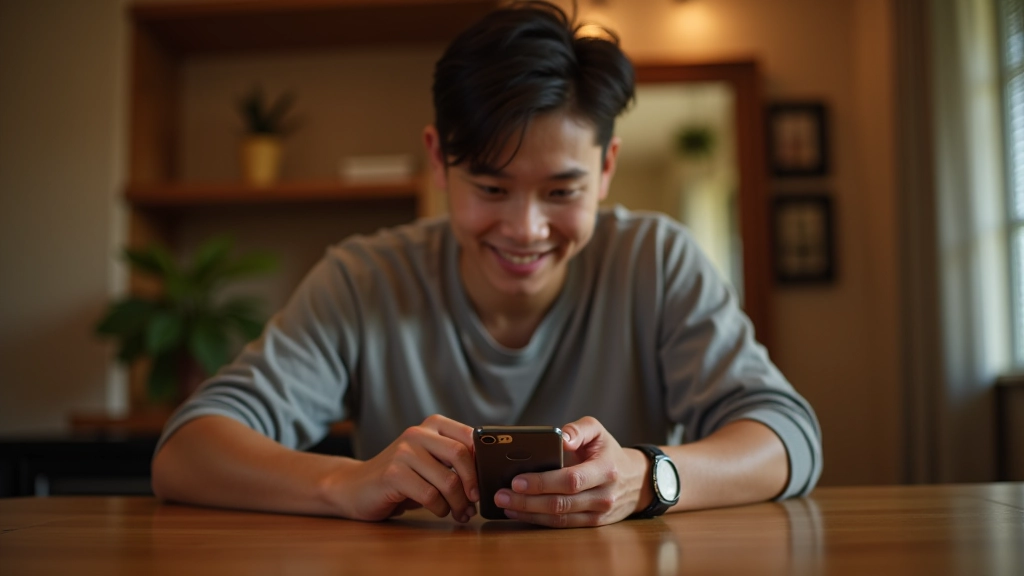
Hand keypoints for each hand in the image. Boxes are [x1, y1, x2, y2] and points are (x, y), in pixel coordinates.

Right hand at [327, 414, 478, 522]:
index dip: (482, 461)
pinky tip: (439, 510)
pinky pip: (430, 496)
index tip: (484, 482)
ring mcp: (403, 452)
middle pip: (461, 455)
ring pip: (448, 480)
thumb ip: (453, 460)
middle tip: (474, 502)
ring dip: (458, 503)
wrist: (355, 487)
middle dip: (472, 484)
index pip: (469, 436)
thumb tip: (487, 475)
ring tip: (459, 512)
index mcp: (432, 425)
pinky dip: (440, 508)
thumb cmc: (401, 477)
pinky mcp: (393, 474)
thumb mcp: (429, 461)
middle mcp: (417, 433)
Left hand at [493, 416, 648, 527]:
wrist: (637, 480)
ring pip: (559, 518)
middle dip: (527, 501)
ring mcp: (599, 513)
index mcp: (605, 470)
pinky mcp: (593, 524)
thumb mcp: (599, 431)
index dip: (542, 482)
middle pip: (560, 503)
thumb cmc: (609, 453)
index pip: (570, 480)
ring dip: (529, 514)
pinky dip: (539, 521)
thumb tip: (562, 436)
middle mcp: (603, 495)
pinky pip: (563, 525)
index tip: (516, 480)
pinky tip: (520, 513)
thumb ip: (579, 429)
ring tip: (505, 505)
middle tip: (501, 495)